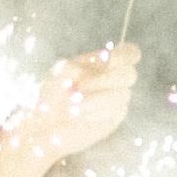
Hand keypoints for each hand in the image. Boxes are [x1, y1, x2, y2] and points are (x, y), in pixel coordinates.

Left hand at [8, 46, 139, 168]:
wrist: (46, 123)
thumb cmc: (53, 92)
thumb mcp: (60, 72)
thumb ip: (81, 66)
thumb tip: (98, 73)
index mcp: (104, 63)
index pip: (130, 53)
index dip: (126, 55)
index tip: (111, 61)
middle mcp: (114, 79)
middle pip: (130, 74)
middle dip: (105, 80)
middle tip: (80, 87)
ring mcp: (117, 99)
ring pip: (122, 95)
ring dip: (96, 99)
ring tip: (74, 106)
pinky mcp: (115, 117)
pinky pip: (115, 112)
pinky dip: (96, 113)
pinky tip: (80, 115)